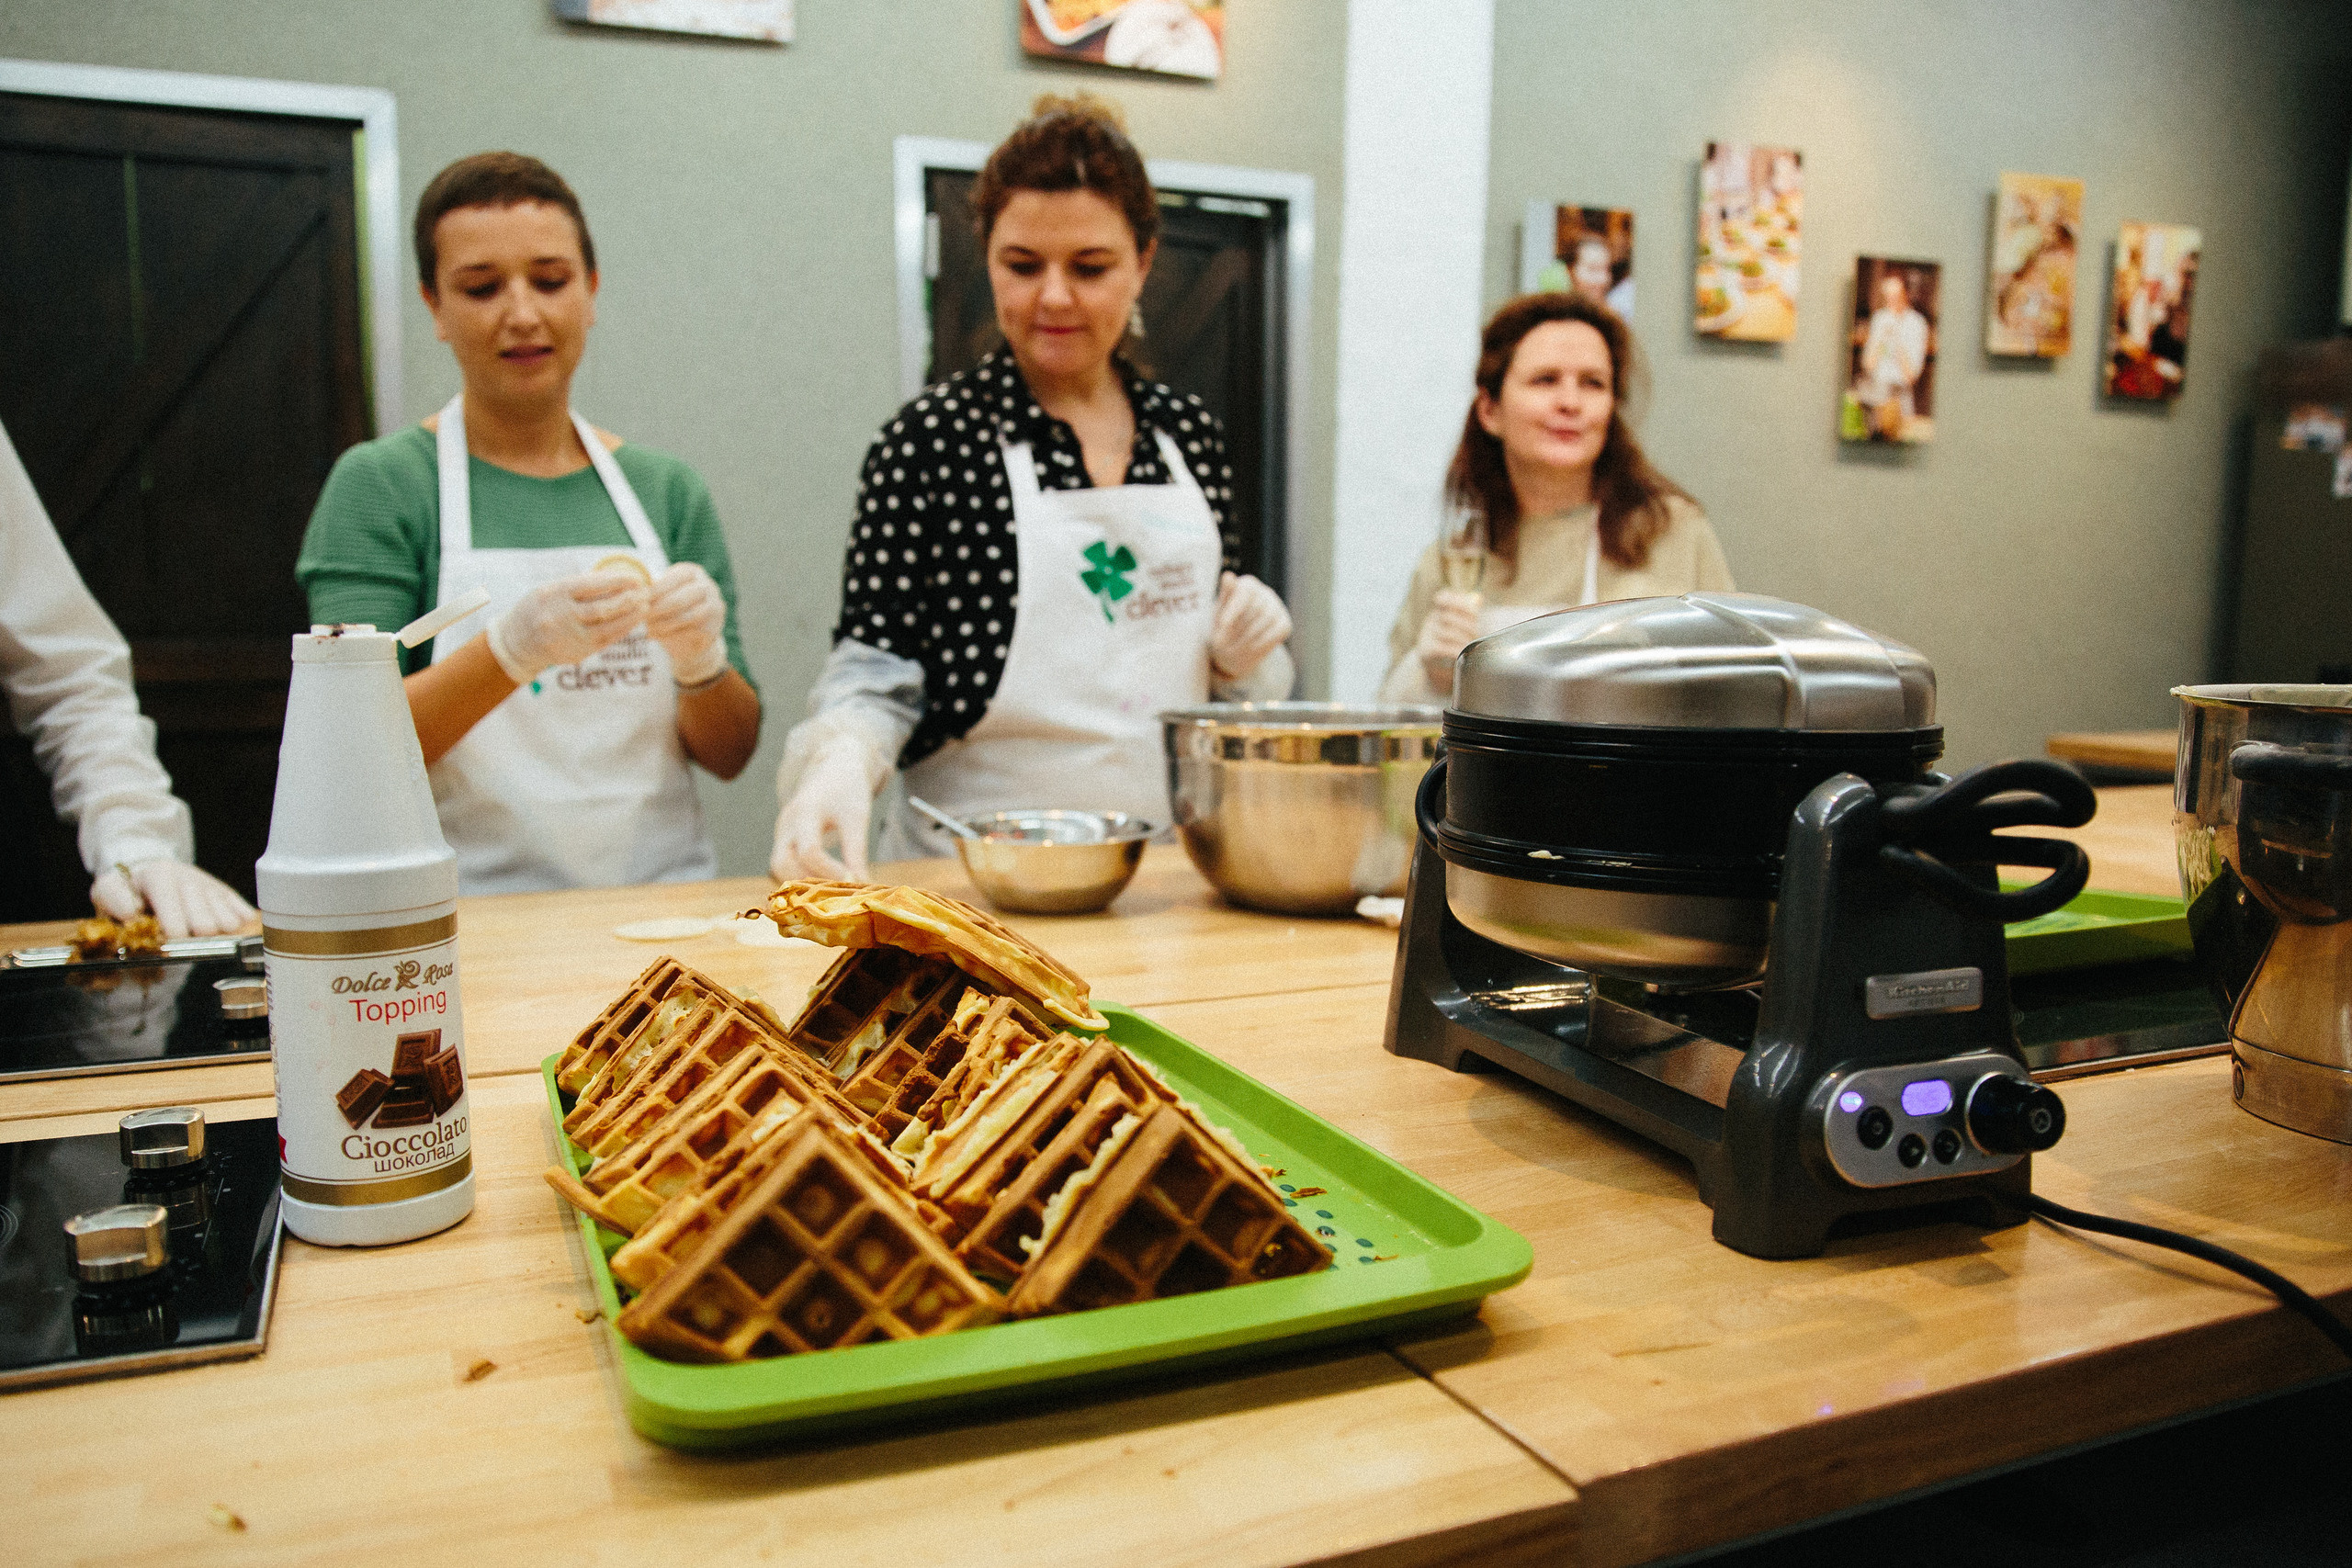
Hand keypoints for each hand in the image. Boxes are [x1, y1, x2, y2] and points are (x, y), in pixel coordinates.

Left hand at [91, 859, 256, 939]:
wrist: (146, 869)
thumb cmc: (127, 889)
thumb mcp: (107, 890)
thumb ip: (115, 901)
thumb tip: (131, 915)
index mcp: (160, 875)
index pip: (176, 916)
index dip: (173, 936)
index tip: (166, 944)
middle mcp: (190, 878)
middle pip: (206, 926)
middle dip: (194, 941)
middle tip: (181, 942)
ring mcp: (211, 886)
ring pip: (228, 923)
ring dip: (214, 936)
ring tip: (195, 934)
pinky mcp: (226, 893)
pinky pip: (244, 915)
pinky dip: (236, 927)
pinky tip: (218, 928)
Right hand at [483, 572, 648, 682]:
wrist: (517, 643)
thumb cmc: (539, 609)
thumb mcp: (550, 590)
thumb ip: (578, 586)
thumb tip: (614, 578)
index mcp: (554, 594)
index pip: (591, 584)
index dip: (617, 581)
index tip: (635, 578)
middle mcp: (561, 615)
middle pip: (603, 606)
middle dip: (628, 599)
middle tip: (646, 592)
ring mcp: (569, 636)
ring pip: (608, 626)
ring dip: (630, 616)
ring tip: (645, 606)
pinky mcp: (577, 652)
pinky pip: (605, 640)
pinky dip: (622, 630)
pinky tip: (633, 621)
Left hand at [646, 562, 728, 685]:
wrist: (689, 636)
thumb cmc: (668, 608)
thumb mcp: (661, 594)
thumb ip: (653, 591)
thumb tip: (636, 591)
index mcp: (692, 572)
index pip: (676, 578)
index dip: (657, 589)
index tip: (640, 599)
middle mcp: (708, 586)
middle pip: (682, 597)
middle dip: (659, 608)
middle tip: (643, 616)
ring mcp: (715, 607)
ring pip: (689, 616)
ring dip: (665, 623)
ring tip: (649, 629)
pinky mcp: (715, 627)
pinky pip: (693, 631)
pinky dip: (673, 634)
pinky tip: (657, 636)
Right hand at [770, 743, 879, 881]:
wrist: (834, 767)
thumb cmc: (848, 789)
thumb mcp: (857, 818)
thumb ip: (856, 853)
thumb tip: (863, 888)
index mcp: (805, 812)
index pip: (809, 851)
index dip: (829, 872)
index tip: (852, 881)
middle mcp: (786, 823)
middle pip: (781, 863)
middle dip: (806, 883)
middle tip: (835, 892)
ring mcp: (782, 831)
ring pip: (778, 866)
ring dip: (800, 882)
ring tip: (829, 889)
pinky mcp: (784, 837)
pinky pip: (784, 863)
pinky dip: (799, 876)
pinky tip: (822, 881)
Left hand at [1208, 572, 1290, 680]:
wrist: (1235, 645)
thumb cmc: (1224, 624)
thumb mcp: (1220, 610)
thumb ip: (1225, 595)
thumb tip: (1228, 575)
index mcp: (1248, 584)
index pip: (1246, 591)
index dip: (1235, 608)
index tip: (1222, 624)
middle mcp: (1266, 593)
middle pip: (1256, 608)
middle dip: (1238, 628)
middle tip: (1220, 643)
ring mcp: (1278, 608)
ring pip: (1266, 621)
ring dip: (1247, 638)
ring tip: (1230, 650)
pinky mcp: (1284, 623)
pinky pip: (1275, 632)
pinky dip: (1260, 643)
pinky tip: (1247, 650)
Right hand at [1416, 588, 1481, 692]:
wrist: (1438, 669)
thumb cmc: (1455, 644)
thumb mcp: (1462, 626)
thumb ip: (1470, 612)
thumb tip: (1477, 598)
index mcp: (1439, 611)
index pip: (1444, 598)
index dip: (1459, 601)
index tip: (1476, 609)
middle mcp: (1430, 621)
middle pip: (1449, 616)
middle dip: (1469, 625)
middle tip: (1481, 634)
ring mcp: (1425, 636)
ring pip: (1448, 633)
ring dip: (1465, 640)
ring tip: (1476, 646)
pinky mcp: (1425, 651)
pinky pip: (1442, 648)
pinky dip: (1456, 651)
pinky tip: (1465, 653)